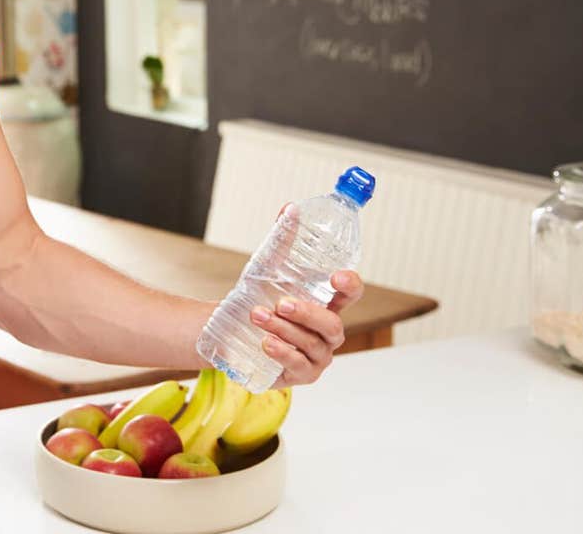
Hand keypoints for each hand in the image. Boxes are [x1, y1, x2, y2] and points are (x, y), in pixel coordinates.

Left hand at [248, 204, 365, 386]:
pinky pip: (298, 366)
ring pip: (310, 343)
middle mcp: (327, 332)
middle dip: (308, 312)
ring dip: (284, 328)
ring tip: (257, 315)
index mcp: (327, 303)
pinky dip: (283, 353)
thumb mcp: (269, 268)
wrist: (231, 329)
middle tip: (282, 302)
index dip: (350, 286)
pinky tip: (266, 343)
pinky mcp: (299, 375)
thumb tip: (290, 208)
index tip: (337, 276)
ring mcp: (316, 356)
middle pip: (332, 324)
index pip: (351, 294)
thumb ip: (283, 239)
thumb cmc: (260, 297)